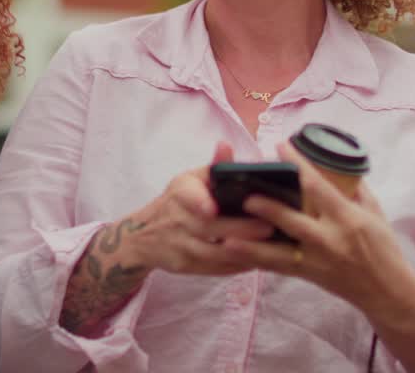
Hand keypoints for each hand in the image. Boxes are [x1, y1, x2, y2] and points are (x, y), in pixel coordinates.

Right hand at [58, 142, 275, 334]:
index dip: (199, 202)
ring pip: (213, 252)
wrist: (144, 235)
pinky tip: (257, 261)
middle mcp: (177, 219)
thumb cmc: (177, 202)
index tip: (212, 209)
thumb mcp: (190, 179)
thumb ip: (213, 166)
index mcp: (180, 193)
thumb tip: (226, 146)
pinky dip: (236, 266)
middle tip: (269, 226)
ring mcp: (179, 245)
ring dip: (242, 251)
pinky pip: (213, 269)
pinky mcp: (185, 266)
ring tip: (270, 247)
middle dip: (239, 228)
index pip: (187, 196)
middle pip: (208, 227)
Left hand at [238, 141, 414, 313]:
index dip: (297, 165)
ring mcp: (317, 260)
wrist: (387, 291)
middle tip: (245, 194)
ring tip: (227, 235)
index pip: (318, 187)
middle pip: (294, 221)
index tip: (279, 146)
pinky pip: (278, 267)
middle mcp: (330, 239)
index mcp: (348, 218)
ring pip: (279, 252)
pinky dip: (256, 259)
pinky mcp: (308, 275)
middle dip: (268, 208)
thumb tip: (335, 165)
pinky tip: (234, 251)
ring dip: (252, 243)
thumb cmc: (384, 247)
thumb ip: (355, 189)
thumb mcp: (375, 213)